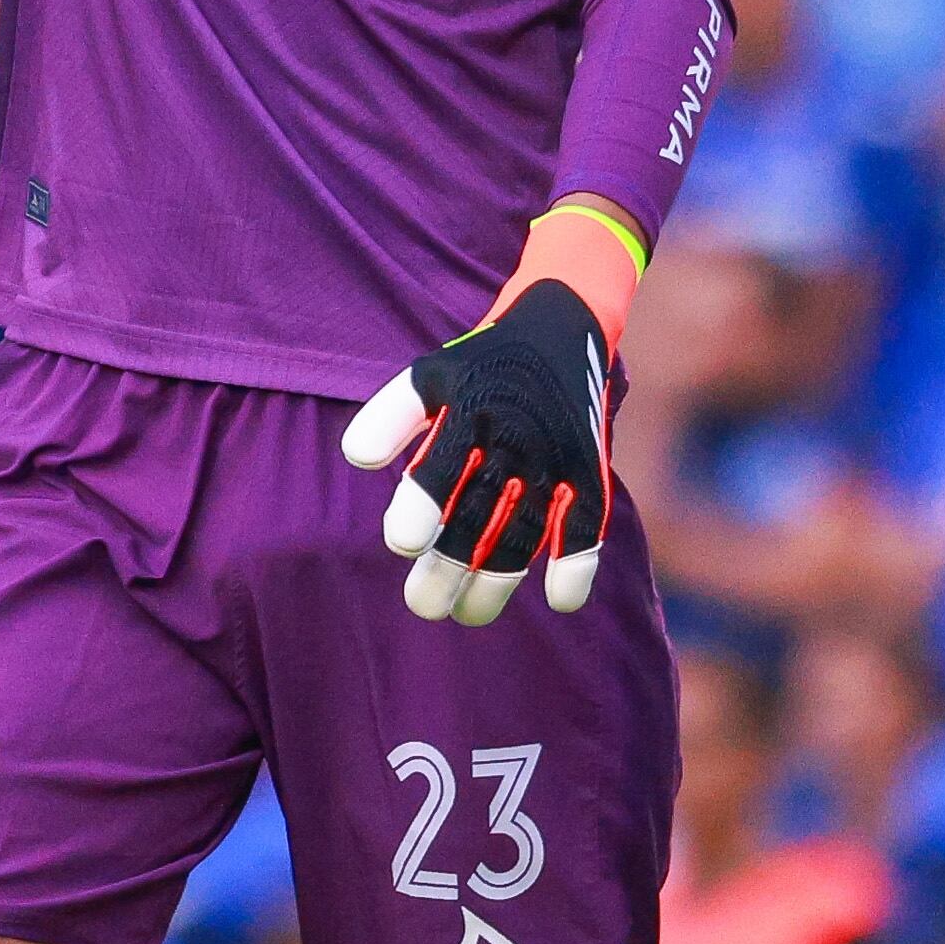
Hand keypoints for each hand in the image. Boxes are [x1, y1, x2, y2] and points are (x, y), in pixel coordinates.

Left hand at [343, 277, 612, 627]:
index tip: (402, 543)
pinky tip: (560, 600)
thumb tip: (356, 459)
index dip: (421, 506)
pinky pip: (588, 525)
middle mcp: (514, 439)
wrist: (561, 328)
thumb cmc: (479, 366)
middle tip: (422, 606)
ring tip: (468, 615)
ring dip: (499, 582)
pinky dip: (578, 564)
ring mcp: (553, 459)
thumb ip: (390, 416)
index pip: (442, 468)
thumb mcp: (429, 376)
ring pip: (524, 533)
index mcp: (469, 413)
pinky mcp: (588, 472)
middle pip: (478, 517)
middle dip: (449, 568)